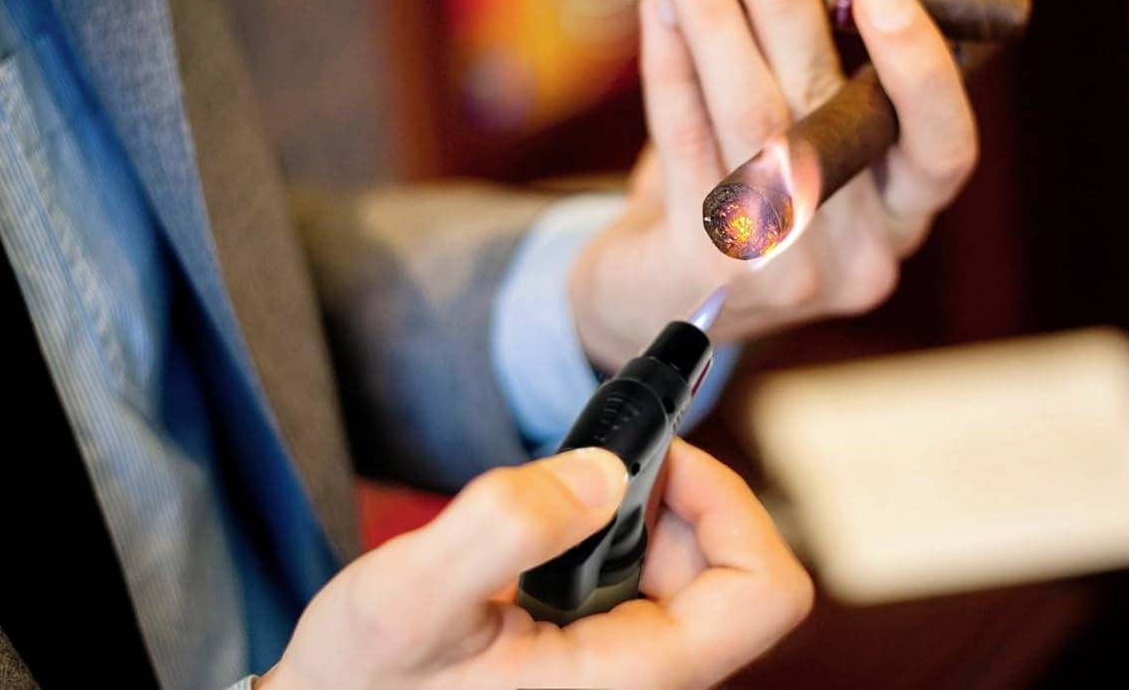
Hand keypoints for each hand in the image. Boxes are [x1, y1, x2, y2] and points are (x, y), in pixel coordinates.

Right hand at [260, 442, 811, 689]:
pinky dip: (618, 544)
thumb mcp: (409, 597)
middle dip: (677, 504)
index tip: (659, 462)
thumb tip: (604, 474)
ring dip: (641, 523)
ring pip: (698, 578)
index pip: (764, 592)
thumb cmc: (364, 679)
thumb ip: (506, 526)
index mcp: (630, 682)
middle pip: (736, 574)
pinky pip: (655, 591)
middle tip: (592, 474)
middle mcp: (648, 685)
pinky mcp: (608, 662)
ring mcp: (631, 675)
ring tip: (556, 515)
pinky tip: (551, 544)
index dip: (731, 505)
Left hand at [571, 0, 979, 365]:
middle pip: (828, 108)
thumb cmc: (735, 203)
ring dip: (712, 12)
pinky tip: (655, 6)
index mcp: (900, 220)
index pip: (942, 151)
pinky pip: (686, 140)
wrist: (648, 305)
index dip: (921, 74)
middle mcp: (857, 255)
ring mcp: (782, 269)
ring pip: (753, 115)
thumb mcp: (794, 148)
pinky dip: (668, 62)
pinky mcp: (704, 268)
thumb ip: (807, 80)